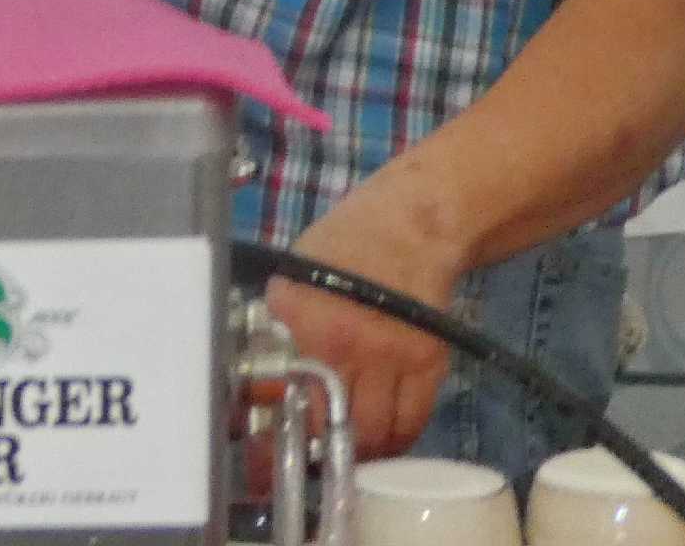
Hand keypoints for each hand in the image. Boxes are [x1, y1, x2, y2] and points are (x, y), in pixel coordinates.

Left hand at [266, 180, 465, 459]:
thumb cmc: (343, 245)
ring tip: (345, 450)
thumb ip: (277, 326)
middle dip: (317, 451)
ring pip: (375, 433)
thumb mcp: (293, 276)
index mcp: (302, 319)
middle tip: (308, 458)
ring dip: (360, 450)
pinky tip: (382, 436)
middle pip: (331, 425)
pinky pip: (413, 421)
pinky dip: (397, 437)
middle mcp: (345, 343)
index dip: (271, 436)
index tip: (263, 459)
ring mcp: (392, 355)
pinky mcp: (429, 362)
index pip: (280, 393)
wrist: (410, 224)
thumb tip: (255, 378)